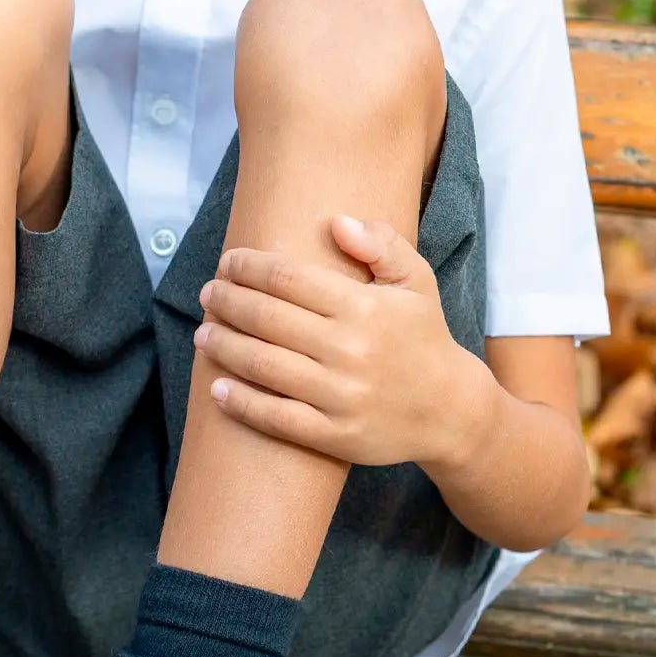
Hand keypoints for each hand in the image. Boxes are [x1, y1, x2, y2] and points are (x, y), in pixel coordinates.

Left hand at [194, 214, 492, 469]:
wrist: (451, 411)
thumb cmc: (424, 337)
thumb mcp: (416, 281)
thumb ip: (382, 244)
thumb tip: (336, 221)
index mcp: (364, 307)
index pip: (288, 278)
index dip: (249, 266)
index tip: (228, 262)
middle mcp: (350, 350)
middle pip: (267, 319)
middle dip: (228, 301)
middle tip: (209, 294)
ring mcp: (341, 396)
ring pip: (263, 366)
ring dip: (224, 346)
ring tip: (204, 332)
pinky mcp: (335, 435)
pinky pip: (276, 418)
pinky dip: (241, 403)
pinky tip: (217, 388)